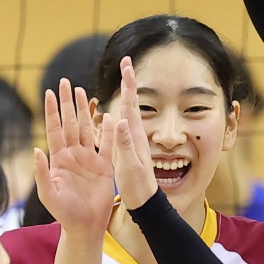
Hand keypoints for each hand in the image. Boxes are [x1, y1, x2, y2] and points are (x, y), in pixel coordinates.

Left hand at [35, 79, 118, 232]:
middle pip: (69, 123)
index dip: (51, 111)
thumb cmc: (64, 212)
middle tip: (65, 82)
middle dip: (67, 103)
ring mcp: (89, 158)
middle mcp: (73, 154)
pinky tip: (109, 115)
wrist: (85, 226)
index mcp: (58, 159)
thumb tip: (36, 150)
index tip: (49, 92)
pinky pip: (107, 144)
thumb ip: (41, 172)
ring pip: (86, 128)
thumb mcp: (48, 194)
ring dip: (84, 110)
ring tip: (82, 91)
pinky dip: (108, 130)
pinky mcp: (104, 165)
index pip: (53, 129)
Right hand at [107, 64, 159, 209]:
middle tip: (126, 62)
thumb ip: (125, 144)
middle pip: (131, 101)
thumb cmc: (137, 186)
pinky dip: (120, 112)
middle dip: (128, 81)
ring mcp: (133, 140)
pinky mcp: (129, 147)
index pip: (131, 103)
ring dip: (125, 94)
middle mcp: (135, 133)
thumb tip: (121, 119)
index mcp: (134, 135)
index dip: (128, 83)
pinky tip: (118, 111)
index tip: (127, 64)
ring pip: (128, 111)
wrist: (145, 201)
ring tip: (124, 79)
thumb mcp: (129, 166)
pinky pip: (123, 124)